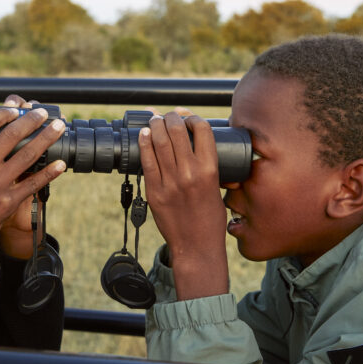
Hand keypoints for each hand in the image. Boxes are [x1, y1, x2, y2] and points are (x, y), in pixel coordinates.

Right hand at [0, 99, 65, 303]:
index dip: (3, 113)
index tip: (15, 110)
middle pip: (11, 135)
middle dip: (31, 120)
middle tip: (43, 113)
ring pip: (27, 155)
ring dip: (47, 138)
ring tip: (58, 127)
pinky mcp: (8, 203)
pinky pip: (33, 183)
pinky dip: (50, 172)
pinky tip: (60, 164)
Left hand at [138, 110, 228, 300]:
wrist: (196, 247)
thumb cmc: (210, 220)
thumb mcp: (218, 190)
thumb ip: (211, 170)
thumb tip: (206, 151)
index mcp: (210, 171)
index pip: (202, 130)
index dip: (193, 118)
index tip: (189, 118)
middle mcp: (189, 173)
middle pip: (176, 130)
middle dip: (171, 117)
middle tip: (169, 116)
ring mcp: (170, 182)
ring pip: (159, 141)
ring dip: (156, 125)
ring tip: (155, 120)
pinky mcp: (154, 191)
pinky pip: (146, 160)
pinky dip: (144, 143)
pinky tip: (144, 135)